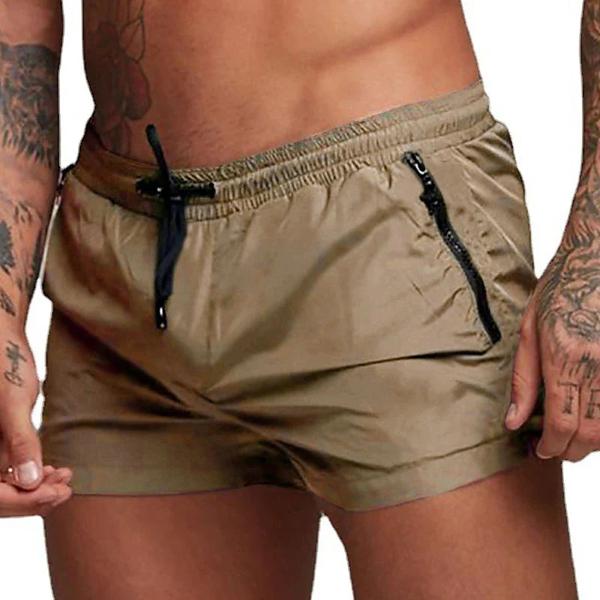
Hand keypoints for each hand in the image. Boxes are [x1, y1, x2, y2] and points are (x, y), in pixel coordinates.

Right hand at [0, 330, 72, 513]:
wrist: (3, 340)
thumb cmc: (4, 363)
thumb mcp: (13, 402)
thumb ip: (19, 442)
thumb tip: (30, 482)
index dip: (23, 501)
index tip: (56, 494)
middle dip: (31, 498)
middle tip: (66, 490)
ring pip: (5, 485)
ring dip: (34, 487)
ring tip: (64, 478)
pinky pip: (8, 470)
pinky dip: (31, 473)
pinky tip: (54, 470)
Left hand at [508, 234, 599, 461]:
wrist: (598, 259)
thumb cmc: (559, 290)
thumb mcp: (528, 330)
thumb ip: (523, 379)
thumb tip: (514, 421)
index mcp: (565, 357)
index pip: (561, 423)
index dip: (551, 447)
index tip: (541, 450)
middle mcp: (599, 366)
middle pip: (591, 433)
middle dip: (571, 450)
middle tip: (555, 449)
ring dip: (593, 442)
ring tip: (573, 437)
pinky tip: (594, 418)